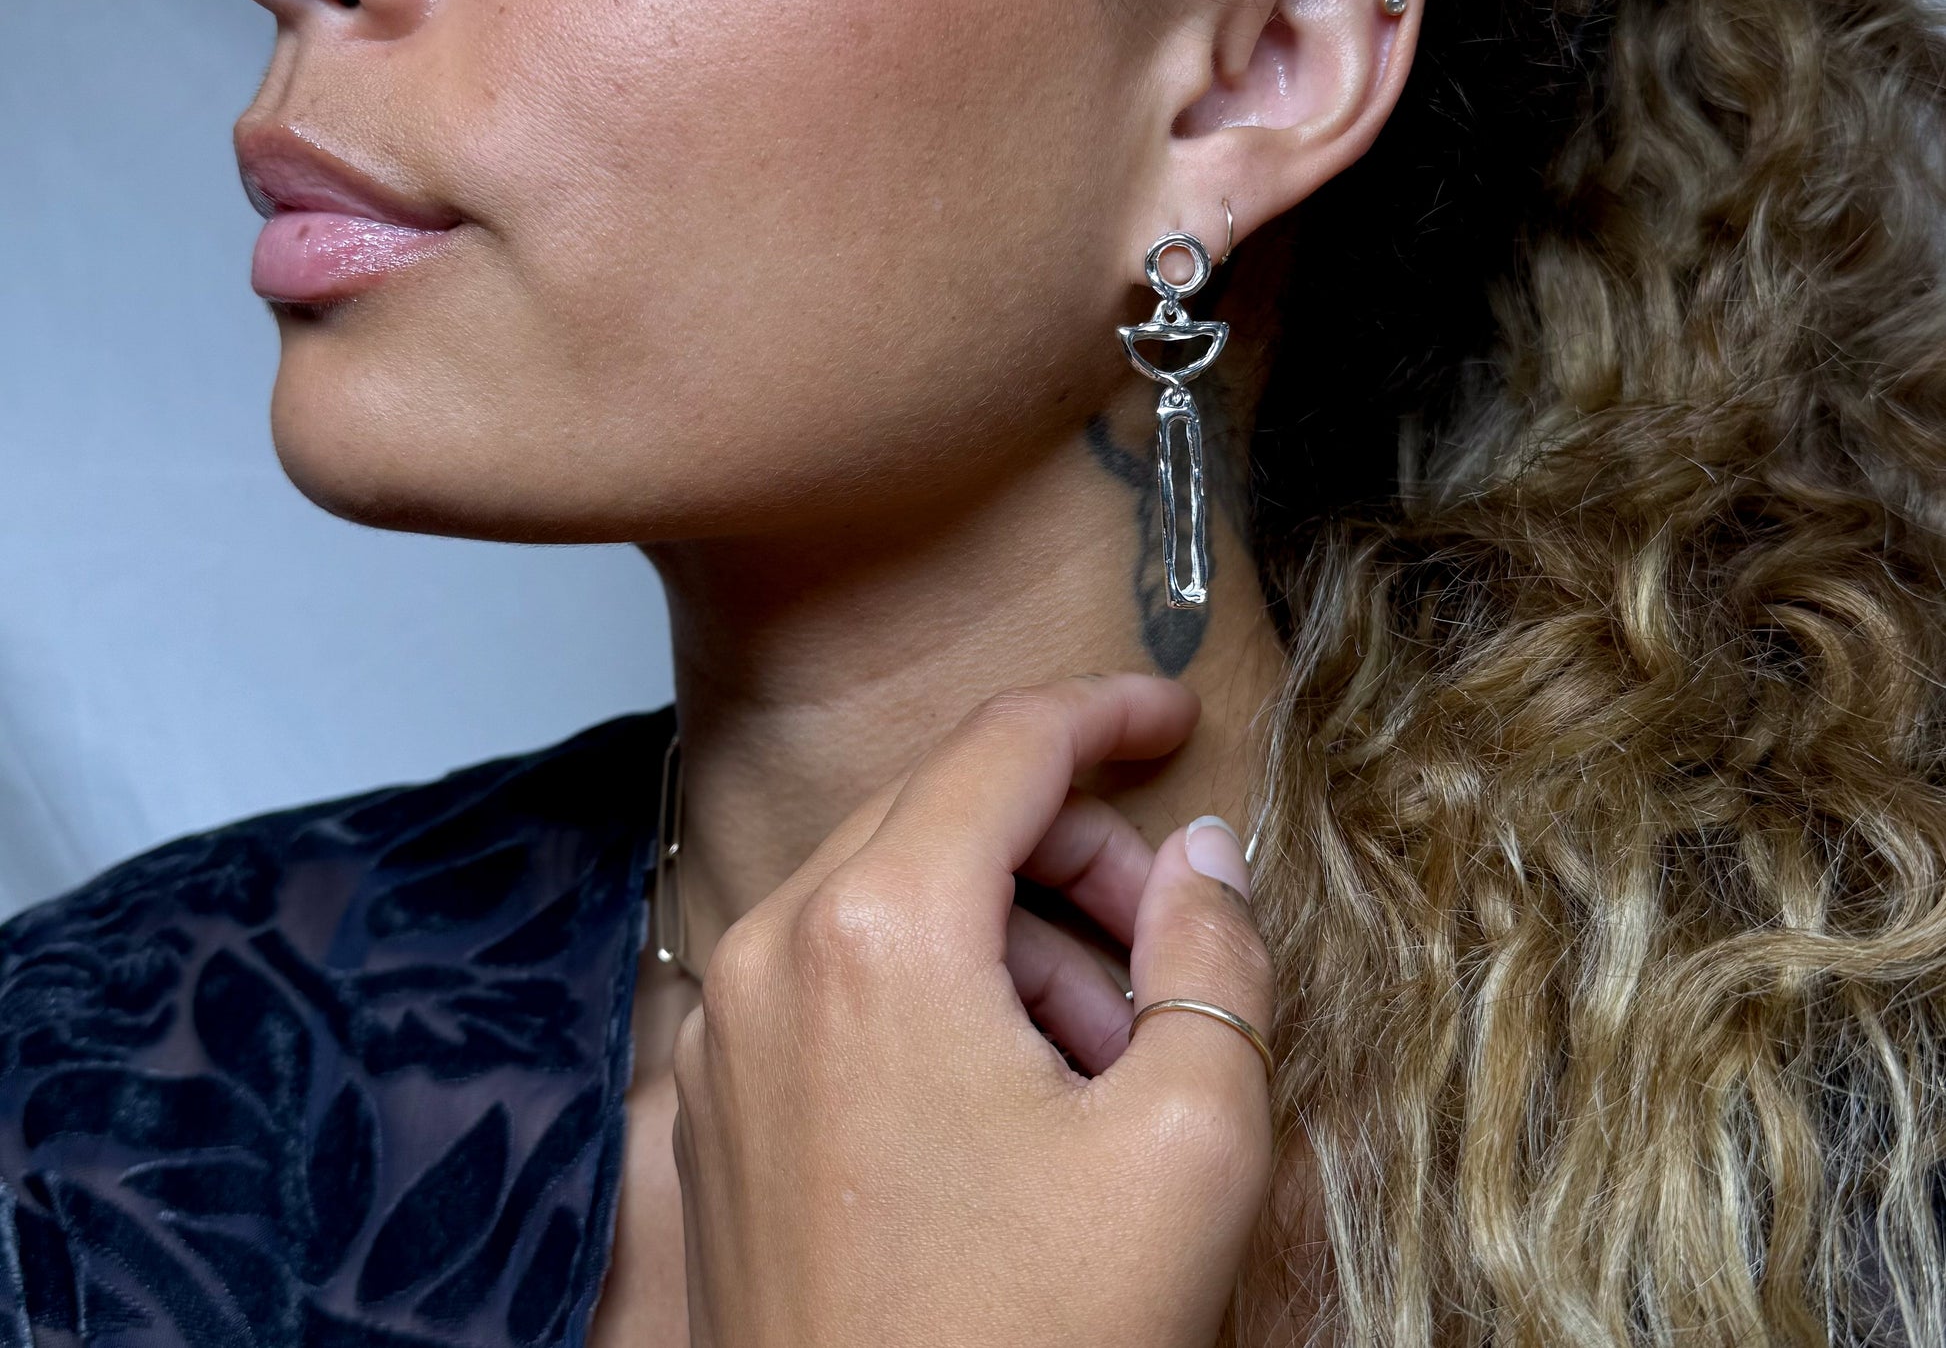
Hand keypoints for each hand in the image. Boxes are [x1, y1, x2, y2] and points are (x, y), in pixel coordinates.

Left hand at [672, 674, 1275, 1347]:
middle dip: (1073, 850)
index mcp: (877, 929)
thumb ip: (1214, 956)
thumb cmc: (1030, 1345)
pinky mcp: (718, 1101)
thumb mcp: (1188, 1142)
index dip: (1106, 711)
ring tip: (1112, 1056)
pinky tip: (1024, 1098)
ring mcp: (727, 1028)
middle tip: (1169, 937)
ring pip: (897, 894)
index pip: (1005, 746)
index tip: (1176, 710)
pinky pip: (844, 977)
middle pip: (947, 811)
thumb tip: (1204, 848)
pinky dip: (944, 991)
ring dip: (1017, 935)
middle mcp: (772, 949)